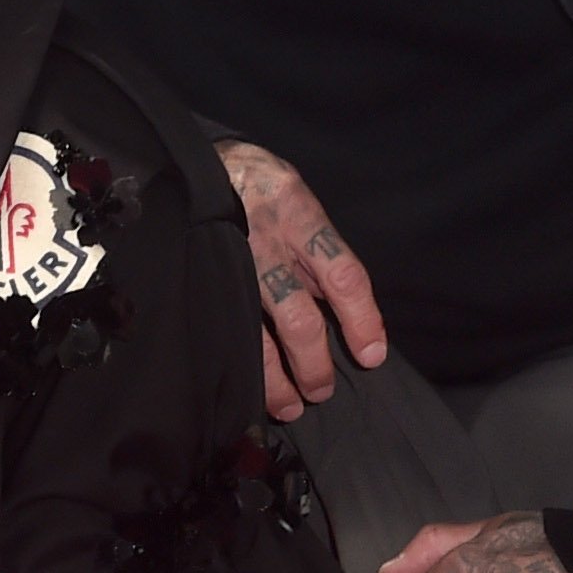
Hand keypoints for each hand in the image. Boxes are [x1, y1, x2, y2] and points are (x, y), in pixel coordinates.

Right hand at [215, 138, 384, 418]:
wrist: (200, 166)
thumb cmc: (263, 192)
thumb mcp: (300, 205)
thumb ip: (316, 256)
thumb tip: (341, 315)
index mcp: (301, 216)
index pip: (342, 273)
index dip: (361, 318)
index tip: (372, 356)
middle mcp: (266, 240)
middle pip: (297, 315)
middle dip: (313, 362)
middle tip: (321, 391)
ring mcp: (228, 261)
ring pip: (253, 333)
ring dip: (275, 378)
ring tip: (289, 406)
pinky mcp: (200, 276)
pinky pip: (221, 329)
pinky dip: (237, 363)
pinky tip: (246, 388)